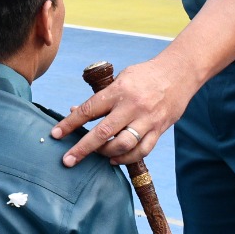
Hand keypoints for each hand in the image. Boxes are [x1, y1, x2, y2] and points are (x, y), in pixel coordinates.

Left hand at [51, 59, 192, 166]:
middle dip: (82, 148)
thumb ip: (101, 98)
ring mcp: (147, 120)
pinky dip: (126, 158)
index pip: (89, 109)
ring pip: (122, 145)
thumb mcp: (120, 79)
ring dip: (105, 154)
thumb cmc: (144, 76)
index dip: (70, 123)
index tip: (55, 134)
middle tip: (67, 160)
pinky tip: (114, 159)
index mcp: (119, 90)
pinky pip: (141, 151)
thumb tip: (75, 112)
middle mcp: (132, 106)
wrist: (179, 73)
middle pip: (103, 132)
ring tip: (96, 155)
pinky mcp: (159, 130)